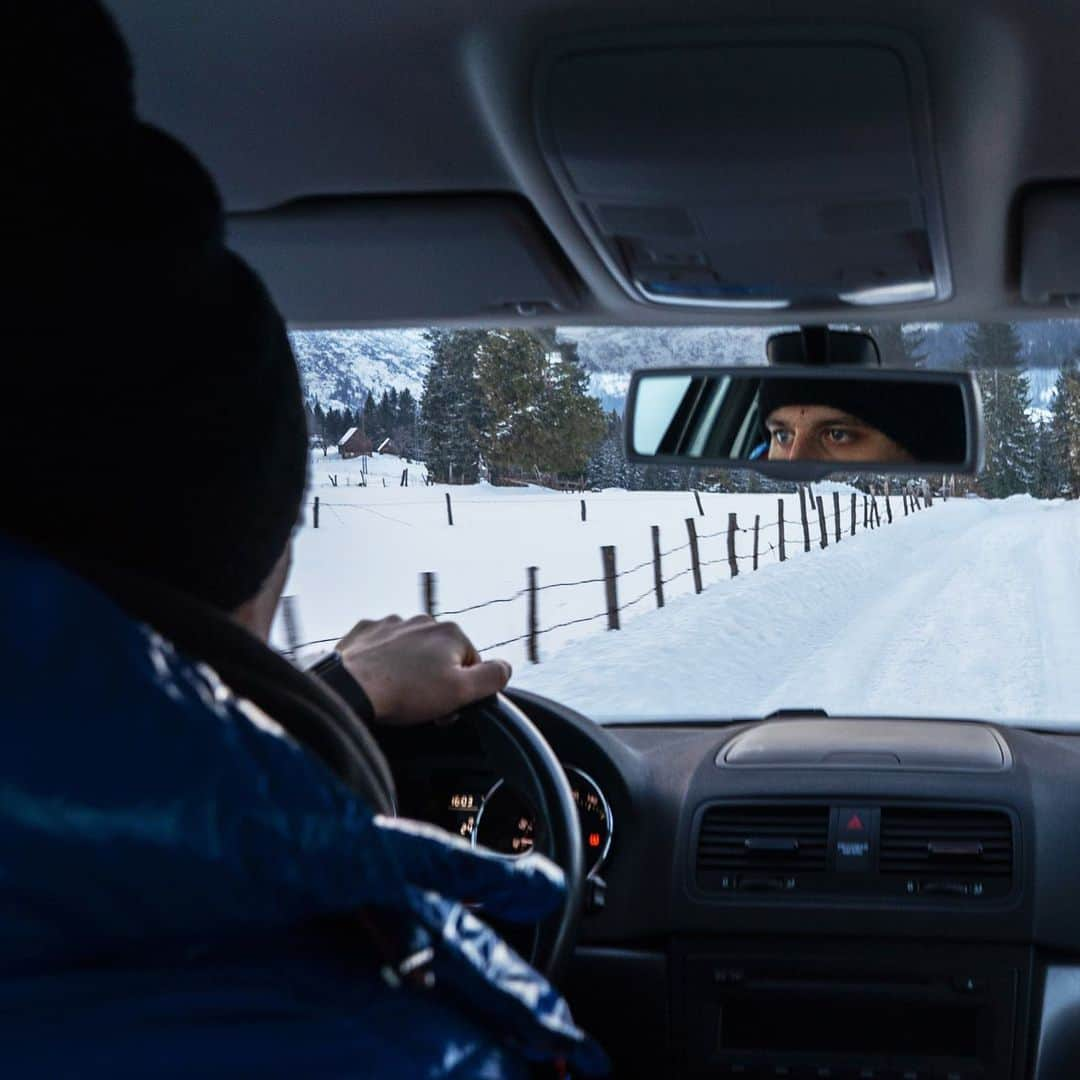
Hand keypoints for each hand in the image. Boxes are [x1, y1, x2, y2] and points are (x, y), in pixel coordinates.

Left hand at [335, 615, 511, 725]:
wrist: (349, 688)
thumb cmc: (405, 693)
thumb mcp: (461, 693)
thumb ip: (492, 678)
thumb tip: (506, 667)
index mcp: (451, 633)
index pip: (471, 665)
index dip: (462, 691)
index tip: (445, 710)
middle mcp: (423, 621)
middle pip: (441, 656)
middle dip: (436, 679)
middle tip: (421, 706)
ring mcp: (391, 624)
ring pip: (412, 650)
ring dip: (410, 669)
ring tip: (397, 694)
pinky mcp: (365, 632)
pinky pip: (383, 648)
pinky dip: (383, 663)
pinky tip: (377, 681)